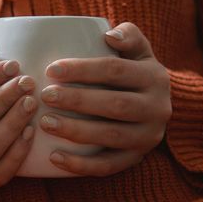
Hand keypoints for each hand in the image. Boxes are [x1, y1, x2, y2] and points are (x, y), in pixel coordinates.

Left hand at [39, 22, 170, 176]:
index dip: (83, 69)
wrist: (156, 105)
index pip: (116, 71)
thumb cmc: (134, 71)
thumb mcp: (138, 50)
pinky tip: (53, 157)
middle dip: (77, 101)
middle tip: (45, 96)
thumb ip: (127, 35)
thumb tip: (109, 36)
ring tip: (45, 122)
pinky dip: (80, 165)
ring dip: (76, 131)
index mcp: (155, 77)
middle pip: (114, 105)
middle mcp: (158, 109)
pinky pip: (108, 166)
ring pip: (111, 137)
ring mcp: (148, 137)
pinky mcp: (136, 159)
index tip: (51, 69)